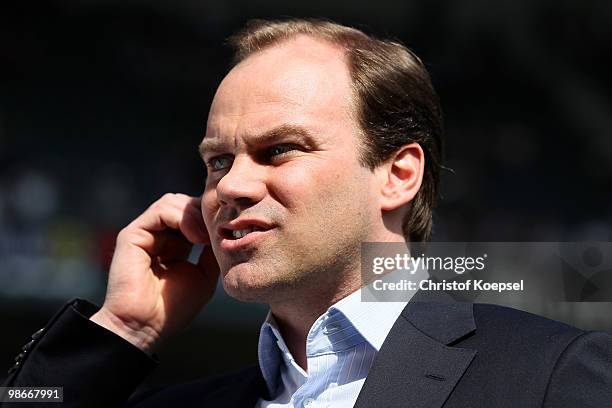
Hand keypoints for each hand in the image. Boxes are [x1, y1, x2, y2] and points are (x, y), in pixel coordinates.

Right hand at [90, 193, 218, 353]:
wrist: (146, 327)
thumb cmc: (173, 309)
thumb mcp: (204, 275)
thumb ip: (212, 251)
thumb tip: (225, 230)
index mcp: (175, 245)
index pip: (195, 215)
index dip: (211, 218)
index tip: (229, 231)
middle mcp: (159, 236)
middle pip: (185, 203)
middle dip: (204, 212)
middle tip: (220, 230)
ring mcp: (145, 233)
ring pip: (173, 202)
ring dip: (195, 214)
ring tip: (205, 237)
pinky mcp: (133, 234)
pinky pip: (160, 210)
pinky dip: (181, 217)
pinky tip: (194, 236)